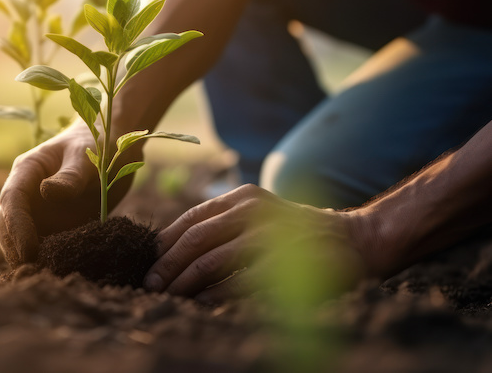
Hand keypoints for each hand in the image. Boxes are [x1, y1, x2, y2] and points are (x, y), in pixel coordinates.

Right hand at [0, 123, 137, 266]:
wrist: (112, 147)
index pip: (11, 200)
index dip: (16, 227)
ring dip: (26, 257)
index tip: (28, 250)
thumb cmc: (96, 143)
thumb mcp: (87, 157)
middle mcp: (26, 192)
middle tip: (31, 272)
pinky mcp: (52, 222)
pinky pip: (43, 243)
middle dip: (14, 248)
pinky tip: (57, 271)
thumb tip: (47, 193)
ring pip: (19, 237)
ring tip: (42, 277)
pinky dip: (46, 258)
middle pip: (6, 223)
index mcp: (26, 171)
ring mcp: (37, 209)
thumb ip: (70, 176)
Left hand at [143, 184, 367, 302]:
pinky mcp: (285, 262)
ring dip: (184, 283)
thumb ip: (222, 228)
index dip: (163, 244)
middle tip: (148, 285)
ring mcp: (269, 234)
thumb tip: (172, 255)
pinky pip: (239, 282)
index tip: (145, 264)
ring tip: (168, 297)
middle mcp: (252, 209)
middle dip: (167, 267)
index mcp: (241, 198)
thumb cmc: (296, 233)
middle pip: (194, 240)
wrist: (356, 239)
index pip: (189, 219)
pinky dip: (215, 295)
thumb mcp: (257, 217)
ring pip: (210, 261)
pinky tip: (202, 303)